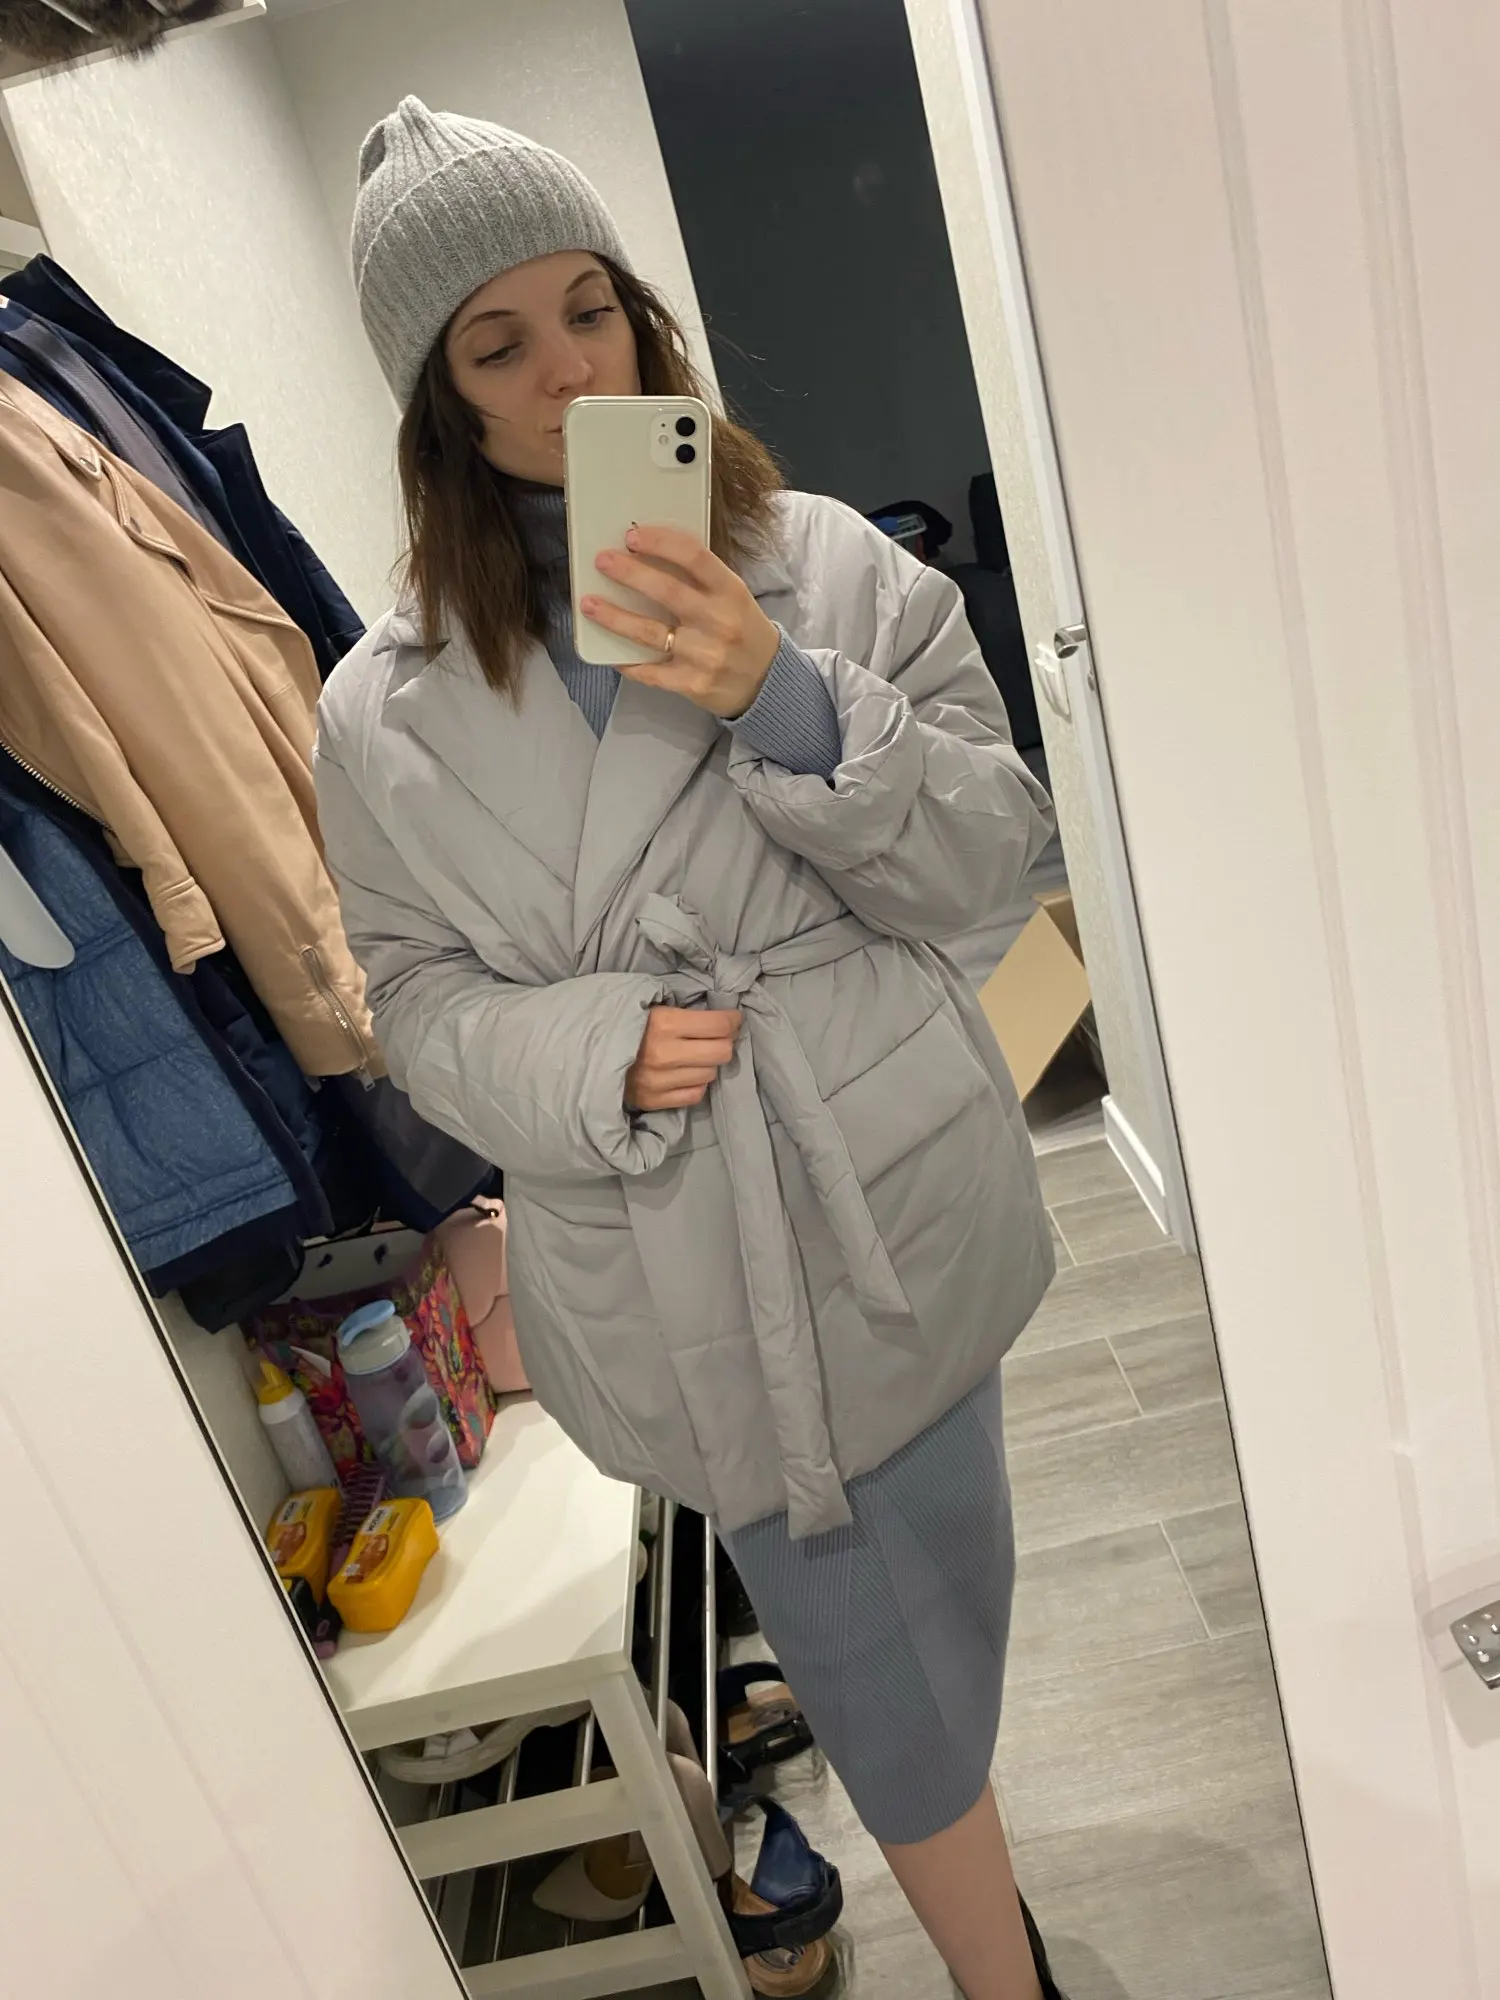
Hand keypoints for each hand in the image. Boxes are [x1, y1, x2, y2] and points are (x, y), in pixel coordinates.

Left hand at [581, 523, 779, 717]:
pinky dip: (627, 663)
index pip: (694, 557)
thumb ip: (700, 580)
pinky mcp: (692, 683)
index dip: (660, 543)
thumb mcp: (732, 597)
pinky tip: (610, 654)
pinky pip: (650, 672)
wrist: (766, 681)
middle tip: (602, 561)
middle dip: (629, 574)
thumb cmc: (742, 630)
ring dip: (614, 617)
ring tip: (589, 604)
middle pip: (666, 591)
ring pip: (649, 633)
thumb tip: (648, 556)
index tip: (632, 536)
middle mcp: (718, 621)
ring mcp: (704, 655)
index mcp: (730, 591)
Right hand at [626, 1005, 742, 1110]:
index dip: (732, 1020)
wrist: (583, 1055)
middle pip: (722, 1052)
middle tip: (717, 1037)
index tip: (732, 1019)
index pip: (719, 1025)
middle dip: (725, 1042)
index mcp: (664, 1023)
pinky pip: (695, 1094)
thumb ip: (682, 1012)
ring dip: (708, 1064)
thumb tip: (721, 1017)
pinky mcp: (654, 1101)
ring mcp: (660, 1082)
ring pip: (710, 1074)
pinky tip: (686, 1073)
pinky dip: (696, 1083)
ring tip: (696, 1055)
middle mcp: (666, 1054)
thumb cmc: (621, 1024)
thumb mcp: (648, 1006)